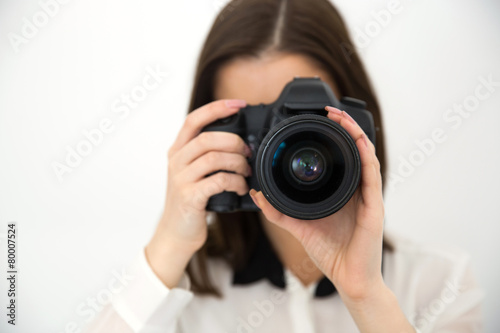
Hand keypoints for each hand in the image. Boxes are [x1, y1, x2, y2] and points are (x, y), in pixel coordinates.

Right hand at [146, 99, 250, 287]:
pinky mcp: (189, 196)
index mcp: (178, 150)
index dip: (217, 108)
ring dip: (238, 163)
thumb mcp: (194, 172)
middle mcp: (176, 161)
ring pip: (214, 158)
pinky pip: (218, 181)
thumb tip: (242, 143)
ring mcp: (181, 179)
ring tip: (247, 172)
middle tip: (248, 152)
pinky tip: (241, 187)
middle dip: (234, 142)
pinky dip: (235, 181)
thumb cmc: (192, 200)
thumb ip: (208, 155)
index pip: (194, 119)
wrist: (176, 232)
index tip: (239, 104)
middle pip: (207, 138)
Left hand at [249, 106, 384, 300]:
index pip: (339, 157)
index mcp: (341, 192)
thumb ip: (278, 210)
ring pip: (365, 155)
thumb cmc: (331, 253)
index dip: (332, 136)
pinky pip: (372, 175)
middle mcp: (357, 190)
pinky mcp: (375, 205)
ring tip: (341, 117)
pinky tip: (358, 140)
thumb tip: (257, 194)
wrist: (349, 278)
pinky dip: (366, 155)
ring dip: (355, 134)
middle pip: (354, 150)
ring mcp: (368, 196)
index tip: (318, 120)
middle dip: (344, 126)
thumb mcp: (299, 225)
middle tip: (330, 110)